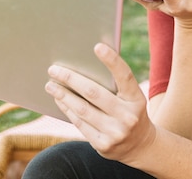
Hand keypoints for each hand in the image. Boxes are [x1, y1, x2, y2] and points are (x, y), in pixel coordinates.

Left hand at [45, 43, 155, 164]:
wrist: (141, 146)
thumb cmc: (131, 112)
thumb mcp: (132, 99)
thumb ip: (116, 86)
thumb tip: (85, 66)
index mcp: (137, 99)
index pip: (125, 76)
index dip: (112, 61)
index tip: (97, 46)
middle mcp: (127, 117)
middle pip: (94, 93)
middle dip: (71, 79)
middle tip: (54, 69)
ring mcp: (115, 133)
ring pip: (82, 110)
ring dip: (63, 95)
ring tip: (50, 85)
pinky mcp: (103, 145)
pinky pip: (80, 124)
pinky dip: (68, 110)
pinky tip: (60, 100)